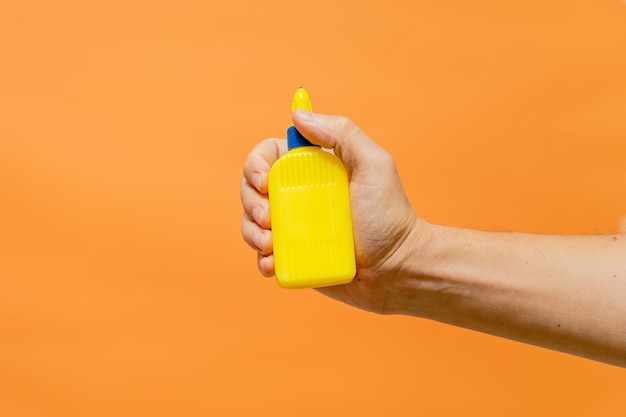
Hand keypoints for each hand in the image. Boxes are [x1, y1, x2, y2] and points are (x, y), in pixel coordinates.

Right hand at [241, 110, 429, 313]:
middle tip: (267, 218)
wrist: (397, 268)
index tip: (264, 182)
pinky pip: (264, 255)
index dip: (255, 165)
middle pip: (252, 189)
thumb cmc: (388, 215)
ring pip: (252, 222)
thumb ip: (342, 133)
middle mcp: (298, 195)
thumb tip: (298, 115)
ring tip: (269, 245)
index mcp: (312, 169)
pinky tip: (270, 263)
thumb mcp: (373, 165)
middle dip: (250, 202)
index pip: (269, 156)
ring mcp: (294, 227)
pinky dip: (261, 259)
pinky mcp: (293, 256)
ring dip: (251, 232)